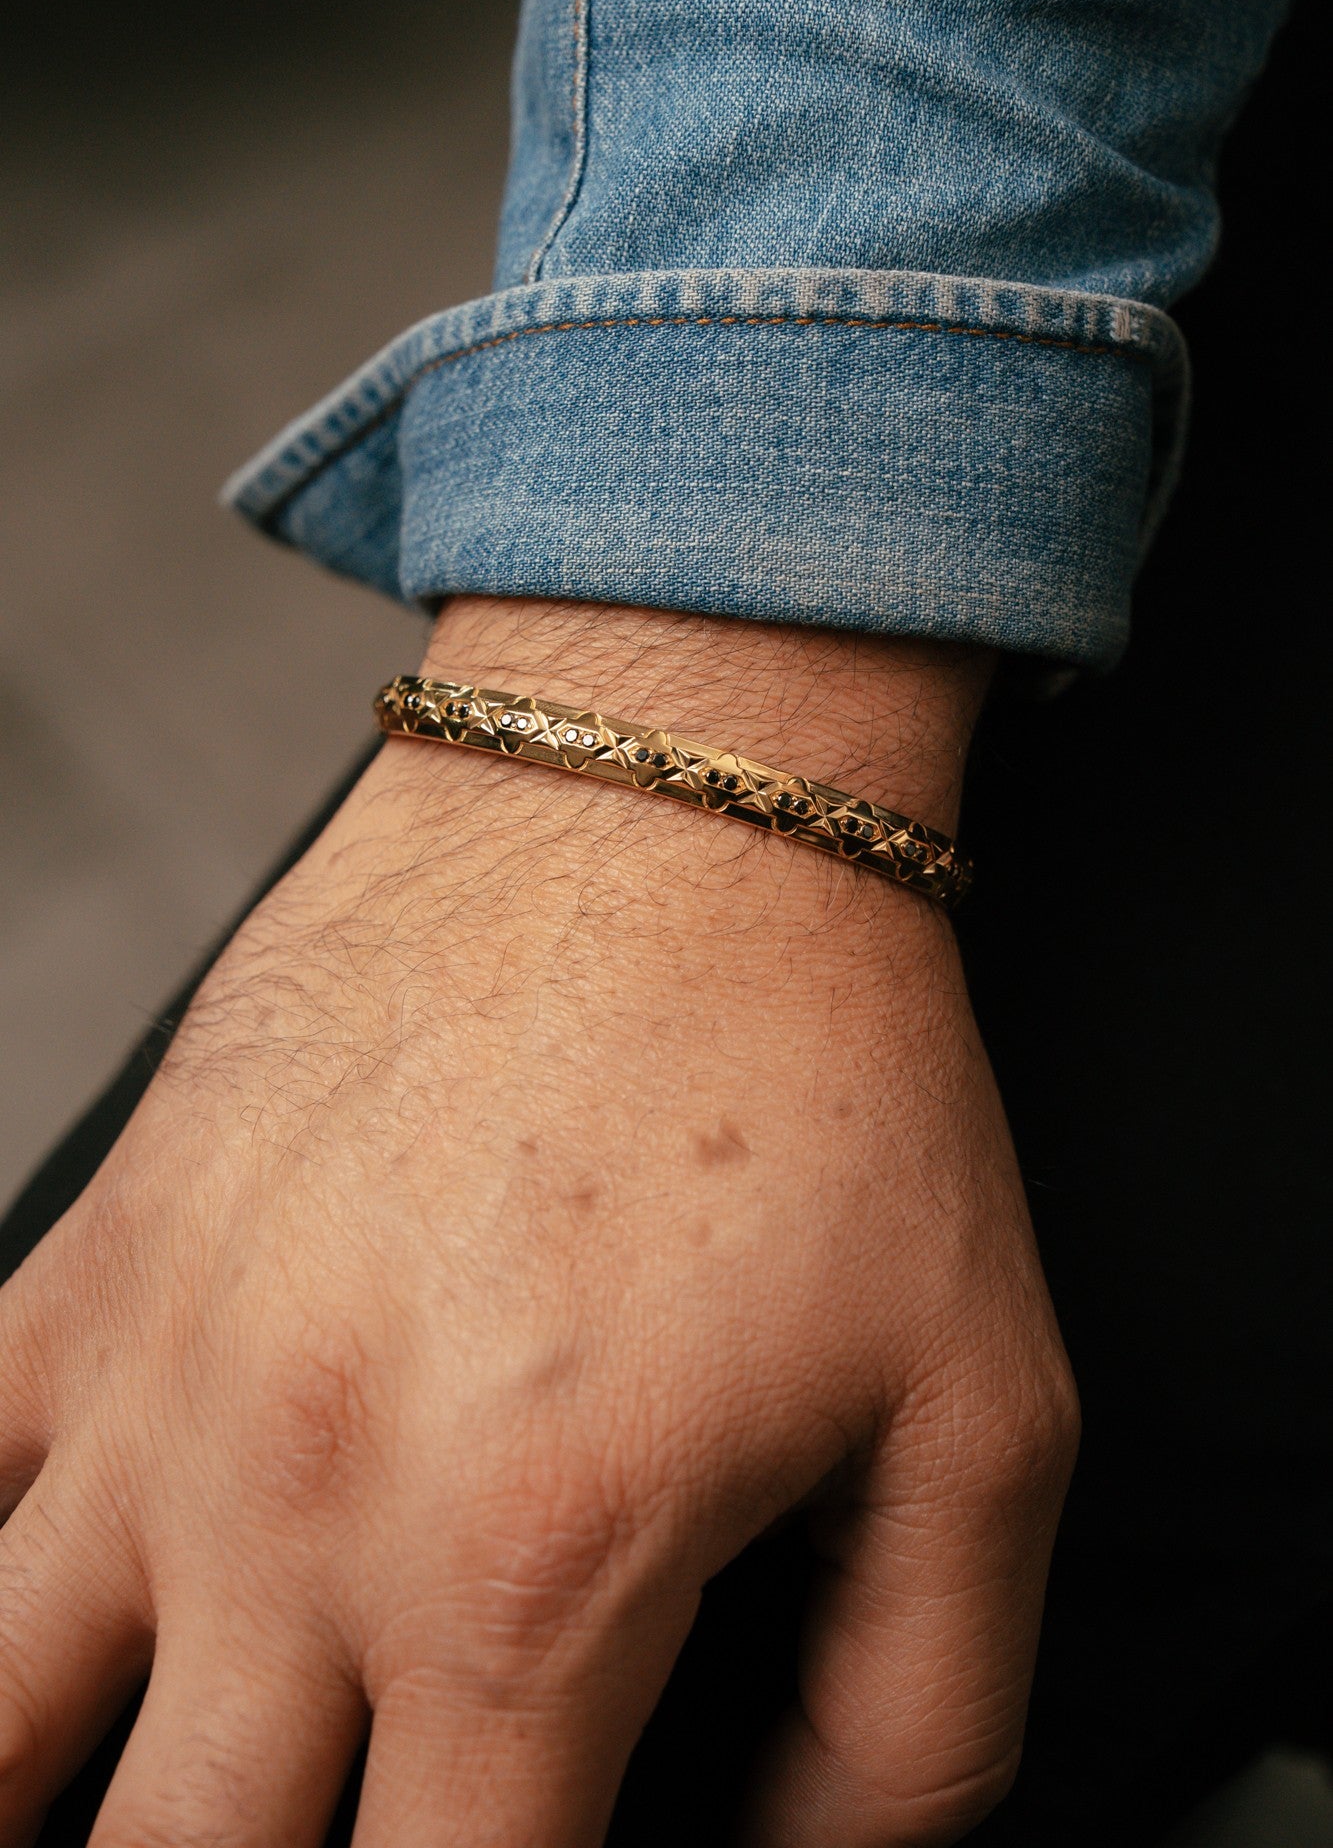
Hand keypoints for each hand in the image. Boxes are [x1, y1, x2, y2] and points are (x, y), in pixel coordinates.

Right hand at [0, 599, 1076, 1847]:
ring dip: (46, 1806)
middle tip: (331, 1822)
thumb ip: (915, 1722)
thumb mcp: (979, 1418)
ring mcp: (162, 1382)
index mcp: (528, 1575)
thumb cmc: (814, 1076)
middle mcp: (302, 1506)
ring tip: (138, 1791)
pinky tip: (33, 1628)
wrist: (655, 810)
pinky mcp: (102, 1262)